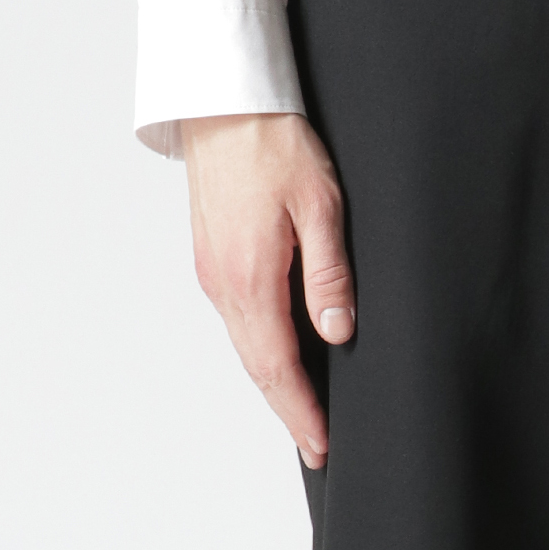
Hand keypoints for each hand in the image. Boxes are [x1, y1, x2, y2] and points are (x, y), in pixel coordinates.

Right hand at [181, 113, 354, 468]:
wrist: (223, 99)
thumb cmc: (273, 142)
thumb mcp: (320, 205)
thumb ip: (329, 274)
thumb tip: (337, 334)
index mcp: (251, 277)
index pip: (278, 367)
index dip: (300, 412)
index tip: (320, 447)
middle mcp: (223, 284)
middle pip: (257, 368)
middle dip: (287, 412)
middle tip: (315, 450)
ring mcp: (212, 272)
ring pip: (245, 347)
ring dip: (273, 385)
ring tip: (302, 416)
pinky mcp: (212, 258)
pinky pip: (238, 321)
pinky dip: (260, 352)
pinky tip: (281, 359)